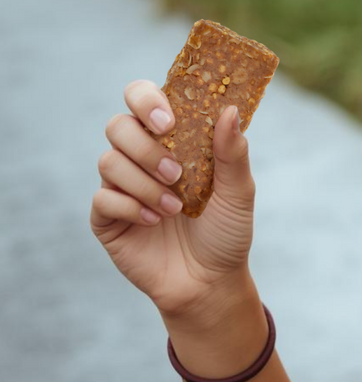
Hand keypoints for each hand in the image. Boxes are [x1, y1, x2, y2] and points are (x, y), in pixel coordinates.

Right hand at [90, 79, 257, 317]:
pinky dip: (131, 208)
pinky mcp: (107, 217)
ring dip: (145, 184)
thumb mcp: (239, 192)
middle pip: (118, 125)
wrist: (211, 282)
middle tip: (176, 172)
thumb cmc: (226, 232)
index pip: (144, 98)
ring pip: (108, 161)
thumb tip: (230, 110)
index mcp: (172, 141)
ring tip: (175, 209)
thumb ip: (233, 153)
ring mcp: (122, 186)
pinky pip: (102, 198)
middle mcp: (142, 157)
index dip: (147, 99)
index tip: (169, 122)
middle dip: (145, 146)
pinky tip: (154, 223)